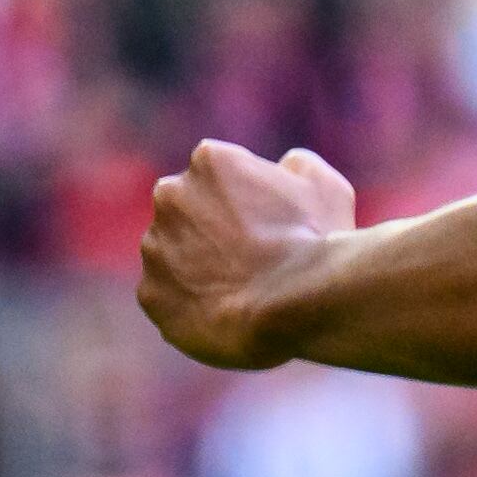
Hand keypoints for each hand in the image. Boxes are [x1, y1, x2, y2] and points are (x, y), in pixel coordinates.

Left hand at [142, 143, 355, 368]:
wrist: (296, 307)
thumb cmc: (316, 242)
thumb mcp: (327, 188)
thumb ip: (299, 167)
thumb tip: (288, 167)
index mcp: (210, 161)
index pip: (222, 173)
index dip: (250, 200)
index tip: (272, 223)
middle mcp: (170, 195)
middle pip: (189, 209)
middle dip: (213, 228)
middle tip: (256, 257)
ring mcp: (154, 246)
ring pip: (174, 254)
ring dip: (200, 266)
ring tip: (246, 291)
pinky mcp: (150, 294)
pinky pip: (169, 297)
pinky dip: (192, 305)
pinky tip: (229, 314)